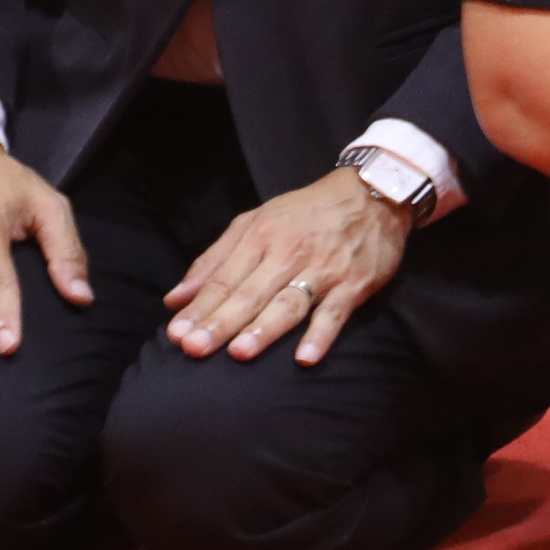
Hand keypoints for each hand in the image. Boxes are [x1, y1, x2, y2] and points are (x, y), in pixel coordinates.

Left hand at [164, 169, 410, 364]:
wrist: (373, 193)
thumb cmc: (306, 212)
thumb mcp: (256, 222)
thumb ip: (214, 260)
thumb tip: (175, 300)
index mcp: (261, 238)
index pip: (225, 279)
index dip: (200, 308)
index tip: (176, 335)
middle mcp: (290, 254)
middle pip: (251, 293)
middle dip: (222, 322)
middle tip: (195, 349)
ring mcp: (323, 270)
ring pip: (289, 303)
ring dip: (265, 328)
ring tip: (240, 353)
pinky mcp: (354, 284)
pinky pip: (335, 313)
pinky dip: (321, 335)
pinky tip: (305, 357)